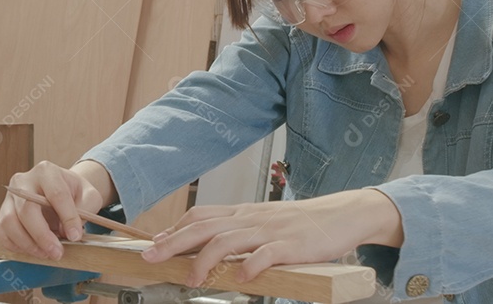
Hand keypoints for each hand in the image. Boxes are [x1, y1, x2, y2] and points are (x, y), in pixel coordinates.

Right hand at [0, 160, 106, 259]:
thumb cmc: (74, 193)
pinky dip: (13, 244)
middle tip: (57, 252)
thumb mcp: (89, 196)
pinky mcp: (3, 211)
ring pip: (9, 222)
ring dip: (27, 243)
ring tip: (45, 253)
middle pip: (27, 209)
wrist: (60, 190)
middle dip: (42, 236)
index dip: (67, 217)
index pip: (56, 194)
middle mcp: (24, 181)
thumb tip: (68, 232)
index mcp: (47, 171)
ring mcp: (10, 196)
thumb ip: (84, 211)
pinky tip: (30, 250)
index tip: (75, 236)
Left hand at [140, 189, 402, 287]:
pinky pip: (267, 254)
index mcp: (242, 213)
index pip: (200, 216)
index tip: (152, 244)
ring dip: (206, 259)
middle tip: (151, 258)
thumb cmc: (300, 224)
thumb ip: (236, 233)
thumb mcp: (263, 223)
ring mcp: (270, 231)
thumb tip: (205, 249)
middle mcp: (250, 219)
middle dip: (174, 242)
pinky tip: (240, 277)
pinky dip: (251, 264)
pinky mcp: (291, 245)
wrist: (341, 215)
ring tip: (192, 279)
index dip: (174, 230)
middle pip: (204, 227)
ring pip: (229, 240)